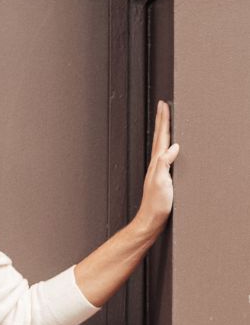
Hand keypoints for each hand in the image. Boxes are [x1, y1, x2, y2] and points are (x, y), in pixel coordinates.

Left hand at [135, 100, 178, 233]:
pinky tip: (169, 149)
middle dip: (161, 121)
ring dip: (163, 131)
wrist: (150, 220)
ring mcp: (158, 170)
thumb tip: (173, 146)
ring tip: (165, 121)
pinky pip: (165, 156)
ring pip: (161, 145)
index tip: (164, 105)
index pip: (161, 136)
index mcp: (157, 162)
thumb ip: (165, 163)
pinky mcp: (161, 178)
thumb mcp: (161, 182)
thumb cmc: (156, 204)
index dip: (163, 120)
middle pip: (159, 137)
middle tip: (163, 105)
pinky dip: (167, 147)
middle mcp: (156, 164)